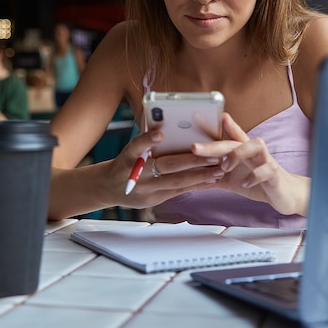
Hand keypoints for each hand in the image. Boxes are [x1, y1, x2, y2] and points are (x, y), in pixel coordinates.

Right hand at [105, 127, 224, 208]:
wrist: (108, 187)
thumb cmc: (125, 162)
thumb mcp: (130, 150)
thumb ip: (146, 142)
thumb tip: (170, 128)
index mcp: (128, 156)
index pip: (136, 145)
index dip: (147, 139)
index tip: (160, 133)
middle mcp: (135, 173)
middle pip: (165, 165)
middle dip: (191, 161)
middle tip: (213, 155)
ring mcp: (145, 189)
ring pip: (175, 182)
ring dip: (199, 175)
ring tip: (218, 169)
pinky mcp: (153, 199)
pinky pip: (177, 192)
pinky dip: (195, 185)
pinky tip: (210, 180)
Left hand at [191, 112, 309, 216]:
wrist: (285, 196)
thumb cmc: (258, 183)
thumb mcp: (232, 179)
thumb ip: (213, 176)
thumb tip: (188, 178)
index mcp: (243, 151)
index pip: (230, 135)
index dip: (217, 125)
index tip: (200, 117)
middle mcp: (255, 152)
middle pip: (235, 141)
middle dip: (214, 144)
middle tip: (195, 148)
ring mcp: (266, 161)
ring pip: (256, 145)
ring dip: (237, 155)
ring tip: (223, 168)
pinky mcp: (275, 175)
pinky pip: (267, 170)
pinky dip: (255, 176)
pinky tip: (244, 184)